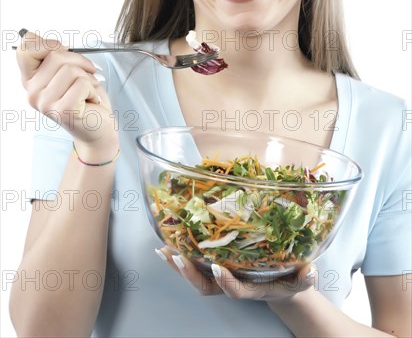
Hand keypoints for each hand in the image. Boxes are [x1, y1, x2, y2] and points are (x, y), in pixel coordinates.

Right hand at [15, 30, 117, 152]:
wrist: (98, 127)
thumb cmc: (85, 97)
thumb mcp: (68, 70)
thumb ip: (53, 54)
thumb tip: (39, 38)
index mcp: (30, 79)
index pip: (26, 47)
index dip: (50, 43)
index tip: (66, 51)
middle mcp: (32, 92)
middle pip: (55, 55)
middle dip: (80, 61)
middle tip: (87, 75)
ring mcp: (45, 103)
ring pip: (71, 70)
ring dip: (88, 77)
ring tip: (88, 90)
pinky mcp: (62, 111)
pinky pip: (82, 83)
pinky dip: (93, 89)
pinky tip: (91, 100)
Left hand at [155, 246, 316, 301]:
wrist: (284, 286)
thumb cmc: (291, 281)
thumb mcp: (303, 280)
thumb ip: (306, 277)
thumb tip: (312, 271)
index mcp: (252, 288)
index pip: (236, 290)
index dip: (225, 282)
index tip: (217, 268)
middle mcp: (233, 284)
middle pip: (206, 286)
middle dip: (189, 272)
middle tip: (176, 255)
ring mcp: (223, 277)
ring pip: (196, 276)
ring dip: (178, 264)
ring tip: (163, 248)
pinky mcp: (218, 267)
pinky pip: (195, 264)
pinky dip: (180, 254)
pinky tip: (167, 241)